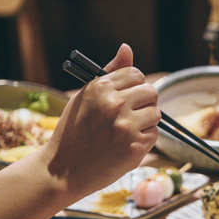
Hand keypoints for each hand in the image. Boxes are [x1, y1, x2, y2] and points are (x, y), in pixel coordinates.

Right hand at [40, 43, 160, 198]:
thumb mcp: (85, 96)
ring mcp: (126, 127)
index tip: (125, 97)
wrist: (63, 170)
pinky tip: (124, 145)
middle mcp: (114, 104)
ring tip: (124, 131)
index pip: (136, 74)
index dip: (134, 86)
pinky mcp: (135, 147)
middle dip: (144, 102)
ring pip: (156, 113)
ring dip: (145, 122)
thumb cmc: (74, 130)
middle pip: (151, 92)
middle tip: (128, 115)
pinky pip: (154, 134)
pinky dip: (144, 140)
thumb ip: (110, 72)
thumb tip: (127, 48)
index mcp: (100, 87)